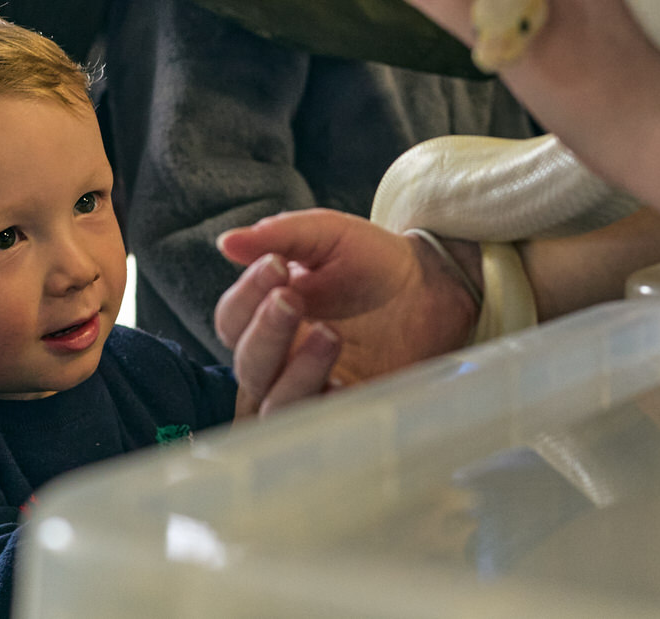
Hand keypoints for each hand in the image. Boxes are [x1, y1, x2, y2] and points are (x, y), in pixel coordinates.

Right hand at [215, 209, 477, 400]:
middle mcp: (281, 357)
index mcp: (268, 314)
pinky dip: (326, 406)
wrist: (432, 287)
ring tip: (329, 334)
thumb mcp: (330, 236)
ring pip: (274, 402)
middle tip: (292, 298)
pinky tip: (343, 381)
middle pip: (246, 364)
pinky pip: (322, 424)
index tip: (276, 265)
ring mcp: (312, 387)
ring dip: (294, 371)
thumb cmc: (374, 260)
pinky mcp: (346, 408)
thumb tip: (227, 242)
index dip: (245, 296)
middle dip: (265, 331)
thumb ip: (282, 235)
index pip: (231, 319)